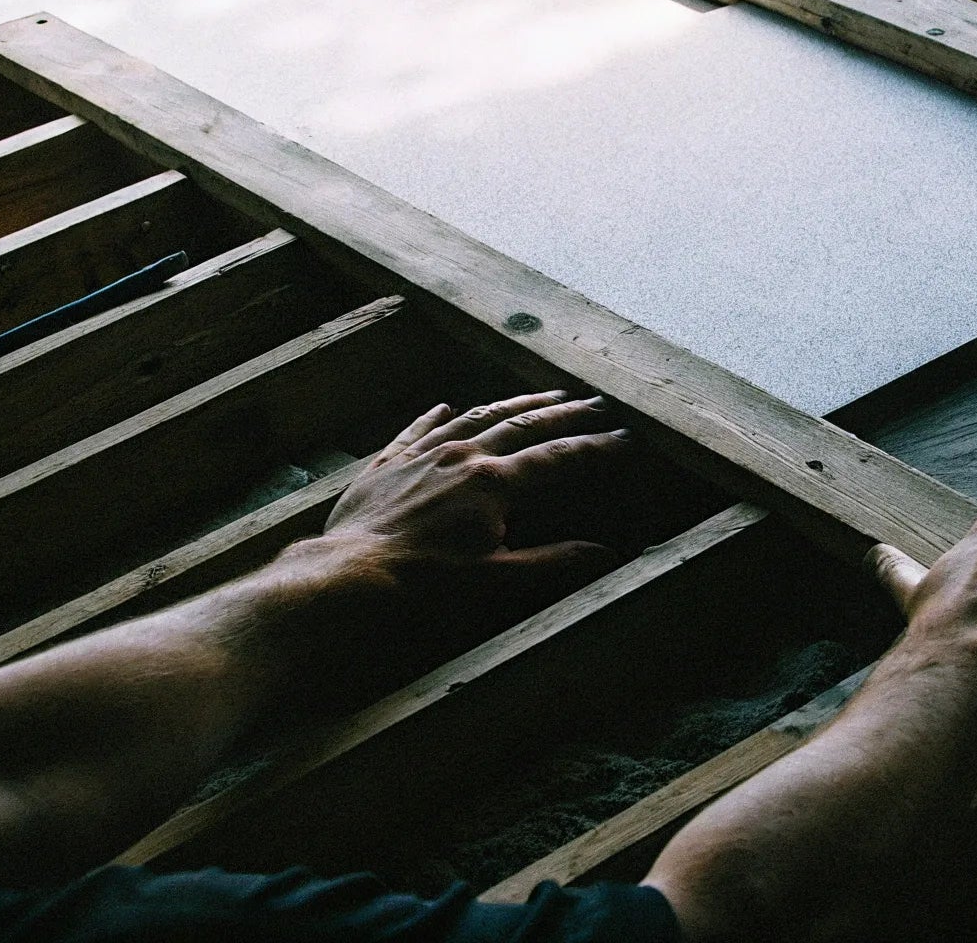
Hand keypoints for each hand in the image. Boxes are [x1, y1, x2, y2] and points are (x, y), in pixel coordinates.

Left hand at [314, 390, 630, 593]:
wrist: (350, 571)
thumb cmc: (426, 581)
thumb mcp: (498, 578)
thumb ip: (553, 561)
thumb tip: (605, 554)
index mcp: (494, 483)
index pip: (558, 458)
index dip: (595, 447)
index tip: (626, 437)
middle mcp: (463, 456)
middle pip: (523, 423)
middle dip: (564, 412)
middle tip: (594, 403)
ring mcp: (423, 455)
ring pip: (476, 416)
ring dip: (513, 403)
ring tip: (541, 395)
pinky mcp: (387, 464)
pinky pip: (416, 429)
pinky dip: (435, 415)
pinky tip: (446, 404)